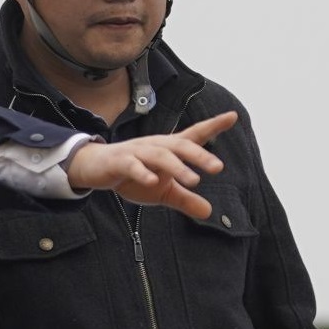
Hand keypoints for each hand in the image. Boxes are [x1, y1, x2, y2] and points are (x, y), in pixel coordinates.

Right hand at [65, 111, 233, 220]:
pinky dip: (142, 172)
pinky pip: (132, 166)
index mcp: (169, 149)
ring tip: (193, 180)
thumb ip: (185, 199)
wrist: (95, 168)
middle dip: (199, 155)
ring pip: (160, 155)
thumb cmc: (132, 176)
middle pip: (181, 145)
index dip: (213, 125)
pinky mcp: (119, 162)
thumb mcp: (162, 192)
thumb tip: (209, 212)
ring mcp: (137, 152)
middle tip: (218, 167)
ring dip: (177, 167)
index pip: (194, 135)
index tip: (232, 116)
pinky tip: (152, 181)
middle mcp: (156, 146)